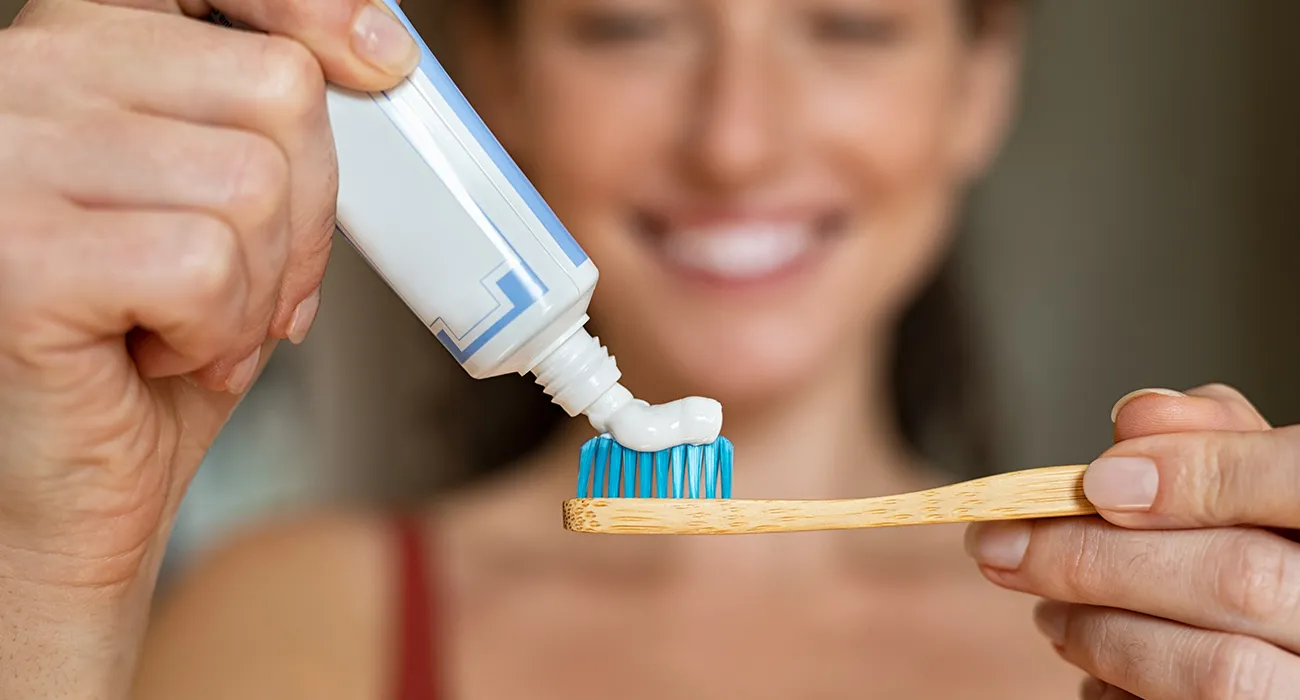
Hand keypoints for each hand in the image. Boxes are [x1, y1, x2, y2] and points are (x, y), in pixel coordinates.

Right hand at [0, 0, 416, 695]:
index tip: (380, 60)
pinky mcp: (14, 255)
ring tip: (196, 328)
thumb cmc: (143, 358)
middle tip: (260, 288)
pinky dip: (219, 331)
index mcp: (73, 54)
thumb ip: (262, 129)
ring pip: (253, 183)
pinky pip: (206, 262)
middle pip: (274, 88)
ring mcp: (5, 160)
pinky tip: (160, 355)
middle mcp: (21, 80)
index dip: (308, 11)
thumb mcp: (221, 214)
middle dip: (307, 213)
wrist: (59, 494)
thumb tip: (372, 57)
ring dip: (259, 288)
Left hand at [964, 384, 1299, 698]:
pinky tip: (1096, 669)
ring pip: (1217, 669)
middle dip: (1098, 558)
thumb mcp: (1261, 489)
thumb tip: (1135, 419)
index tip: (1096, 482)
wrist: (1285, 649)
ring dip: (1101, 633)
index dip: (1200, 474)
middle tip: (1004, 547)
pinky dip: (1118, 689)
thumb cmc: (1275, 555)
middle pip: (1240, 578)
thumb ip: (1214, 444)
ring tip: (1049, 614)